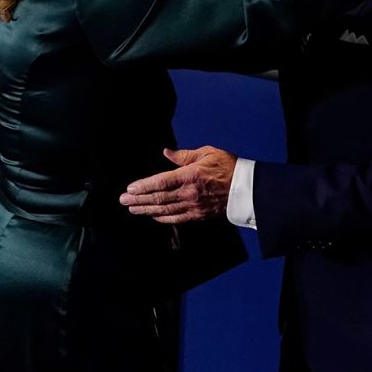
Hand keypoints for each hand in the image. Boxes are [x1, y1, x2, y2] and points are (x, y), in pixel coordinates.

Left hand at [119, 146, 236, 223]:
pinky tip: (152, 216)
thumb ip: (184, 156)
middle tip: (123, 200)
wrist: (248, 189)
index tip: (130, 188)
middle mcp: (190, 193)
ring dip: (146, 210)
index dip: (143, 186)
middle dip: (138, 199)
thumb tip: (165, 152)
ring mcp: (194, 206)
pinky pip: (177, 219)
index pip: (161, 182)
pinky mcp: (199, 215)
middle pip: (159, 198)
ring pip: (165, 210)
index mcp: (190, 175)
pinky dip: (163, 218)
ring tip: (132, 209)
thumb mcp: (206, 153)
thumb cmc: (227, 167)